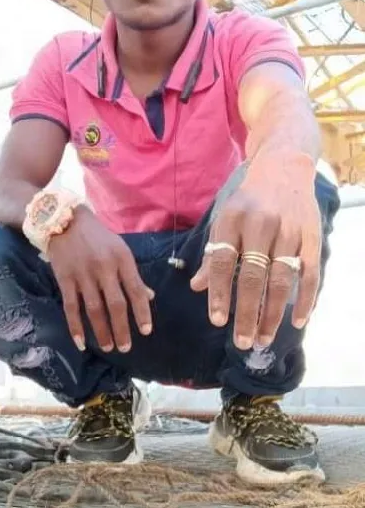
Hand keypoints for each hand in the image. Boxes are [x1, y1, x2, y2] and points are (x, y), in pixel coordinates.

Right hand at [48, 206, 153, 351]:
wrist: (64, 220)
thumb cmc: (98, 238)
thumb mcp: (120, 250)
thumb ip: (132, 275)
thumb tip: (149, 297)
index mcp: (122, 259)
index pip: (136, 290)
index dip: (142, 312)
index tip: (146, 331)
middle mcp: (104, 267)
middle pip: (115, 304)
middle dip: (122, 328)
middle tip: (126, 347)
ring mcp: (83, 274)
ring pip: (94, 309)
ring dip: (101, 331)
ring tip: (109, 347)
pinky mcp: (64, 279)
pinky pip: (71, 307)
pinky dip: (75, 327)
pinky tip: (81, 342)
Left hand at [191, 155, 320, 349]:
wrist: (284, 165)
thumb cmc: (248, 199)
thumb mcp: (224, 219)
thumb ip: (213, 254)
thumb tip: (196, 286)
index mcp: (233, 220)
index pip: (223, 263)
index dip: (219, 293)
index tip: (217, 321)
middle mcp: (262, 225)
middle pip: (252, 277)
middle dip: (246, 313)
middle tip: (242, 342)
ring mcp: (290, 232)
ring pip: (280, 280)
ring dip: (272, 314)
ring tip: (262, 338)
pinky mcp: (311, 237)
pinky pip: (309, 274)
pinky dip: (304, 300)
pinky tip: (296, 321)